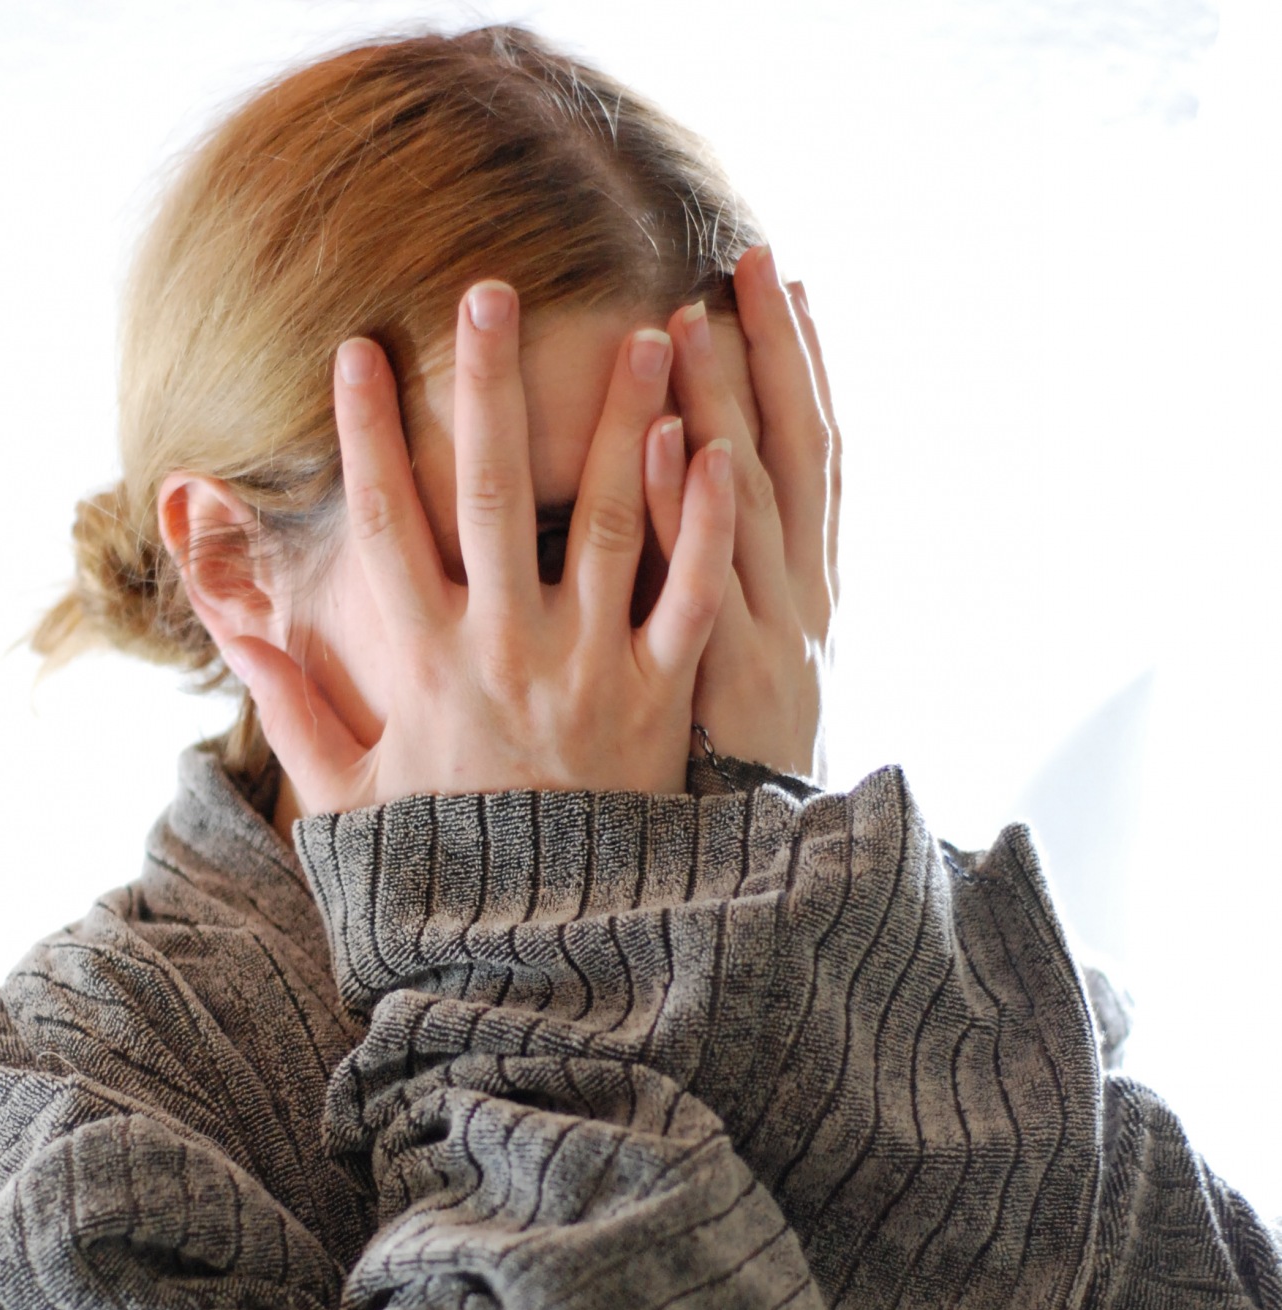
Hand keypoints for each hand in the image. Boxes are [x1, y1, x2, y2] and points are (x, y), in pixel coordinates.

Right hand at [224, 281, 736, 813]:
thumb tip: (231, 625)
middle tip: (488, 293)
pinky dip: (704, 524)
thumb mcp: (343, 792)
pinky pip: (687, 599)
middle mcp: (506, 653)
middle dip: (488, 389)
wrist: (542, 941)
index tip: (356, 352)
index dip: (368, 436)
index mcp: (426, 666)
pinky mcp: (662, 699)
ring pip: (613, 527)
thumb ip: (288, 704)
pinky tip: (711, 446)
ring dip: (624, 424)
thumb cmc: (440, 862)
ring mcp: (590, 672)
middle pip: (496, 497)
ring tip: (642, 333)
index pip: (387, 527)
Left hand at [647, 246, 839, 778]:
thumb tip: (719, 500)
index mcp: (813, 593)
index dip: (806, 370)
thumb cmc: (745, 773)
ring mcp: (764, 635)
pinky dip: (688, 507)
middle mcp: (801, 601)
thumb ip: (742, 588)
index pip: (817, 457)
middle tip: (753, 261)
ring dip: (723, 405)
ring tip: (694, 317)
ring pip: (748, 500)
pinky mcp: (717, 678)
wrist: (752, 874)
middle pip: (795, 456)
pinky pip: (700, 580)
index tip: (788, 285)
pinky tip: (665, 437)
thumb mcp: (763, 676)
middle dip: (775, 359)